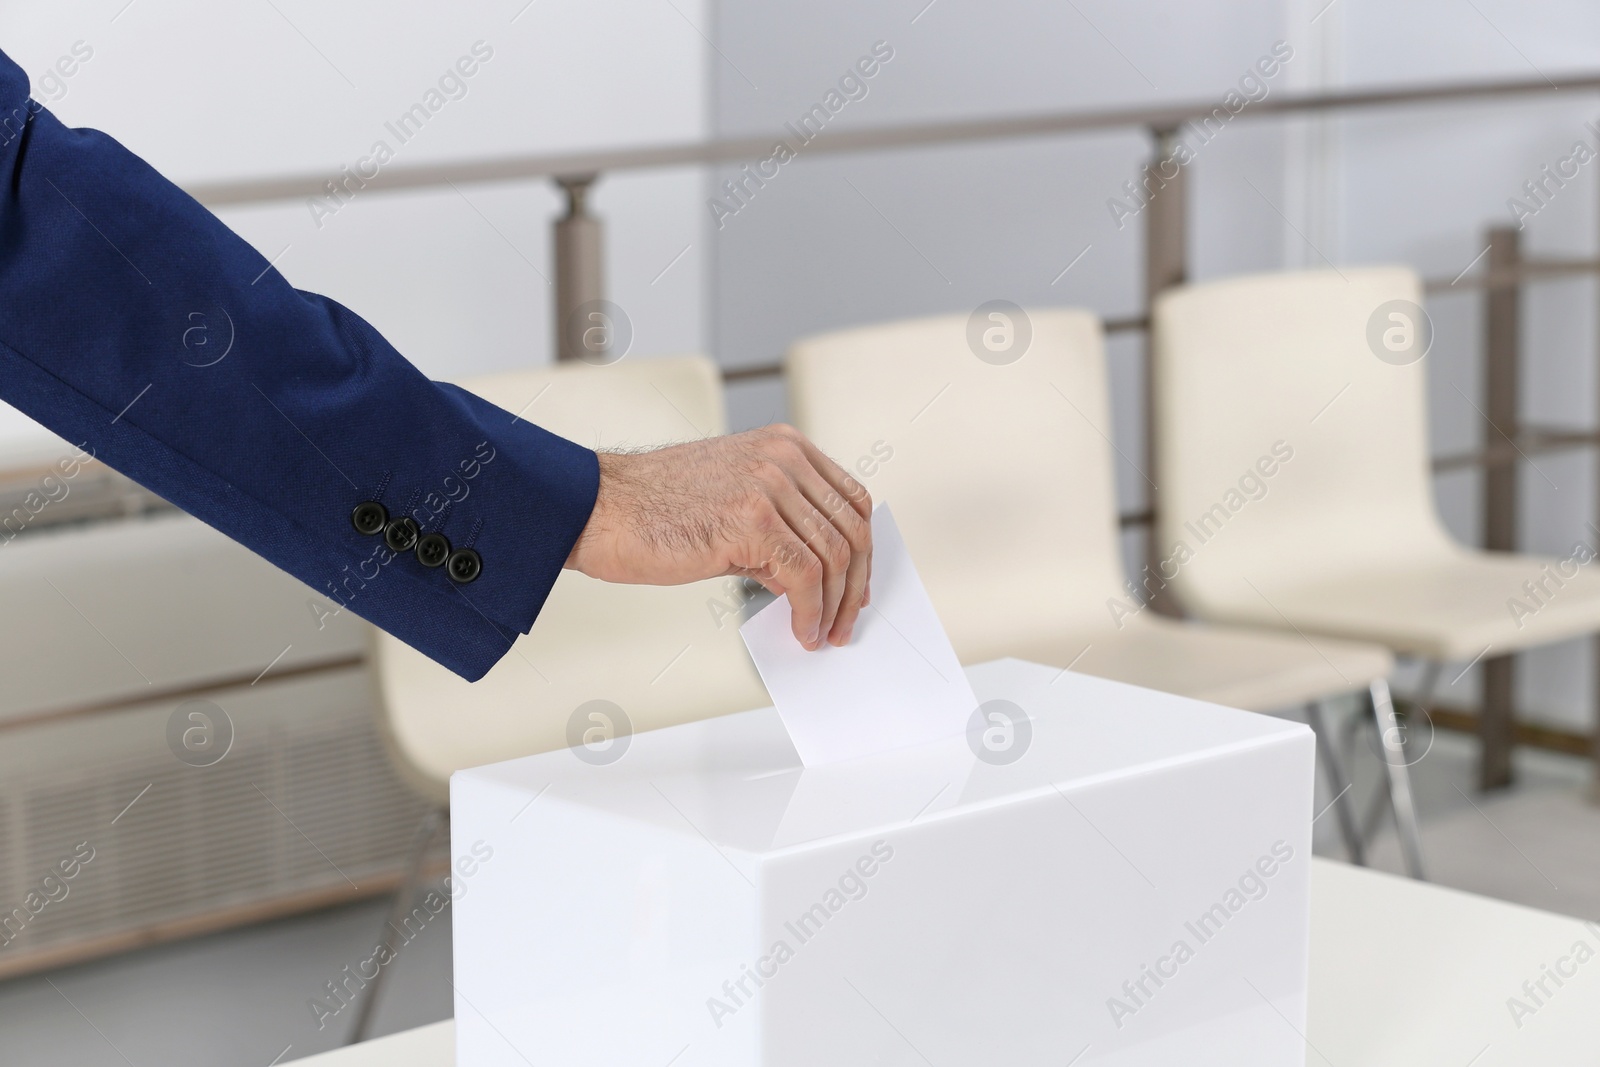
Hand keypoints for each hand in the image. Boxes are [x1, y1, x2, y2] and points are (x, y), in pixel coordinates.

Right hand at [565, 424, 872, 649]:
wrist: (601, 508)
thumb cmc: (655, 510)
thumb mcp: (735, 504)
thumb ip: (780, 530)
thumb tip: (814, 578)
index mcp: (785, 447)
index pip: (851, 500)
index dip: (863, 550)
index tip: (856, 588)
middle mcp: (784, 459)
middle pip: (851, 529)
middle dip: (855, 586)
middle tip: (844, 623)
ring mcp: (770, 486)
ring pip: (834, 555)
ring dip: (833, 607)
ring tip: (820, 634)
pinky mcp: (754, 520)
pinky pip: (806, 575)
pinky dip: (810, 612)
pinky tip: (800, 630)